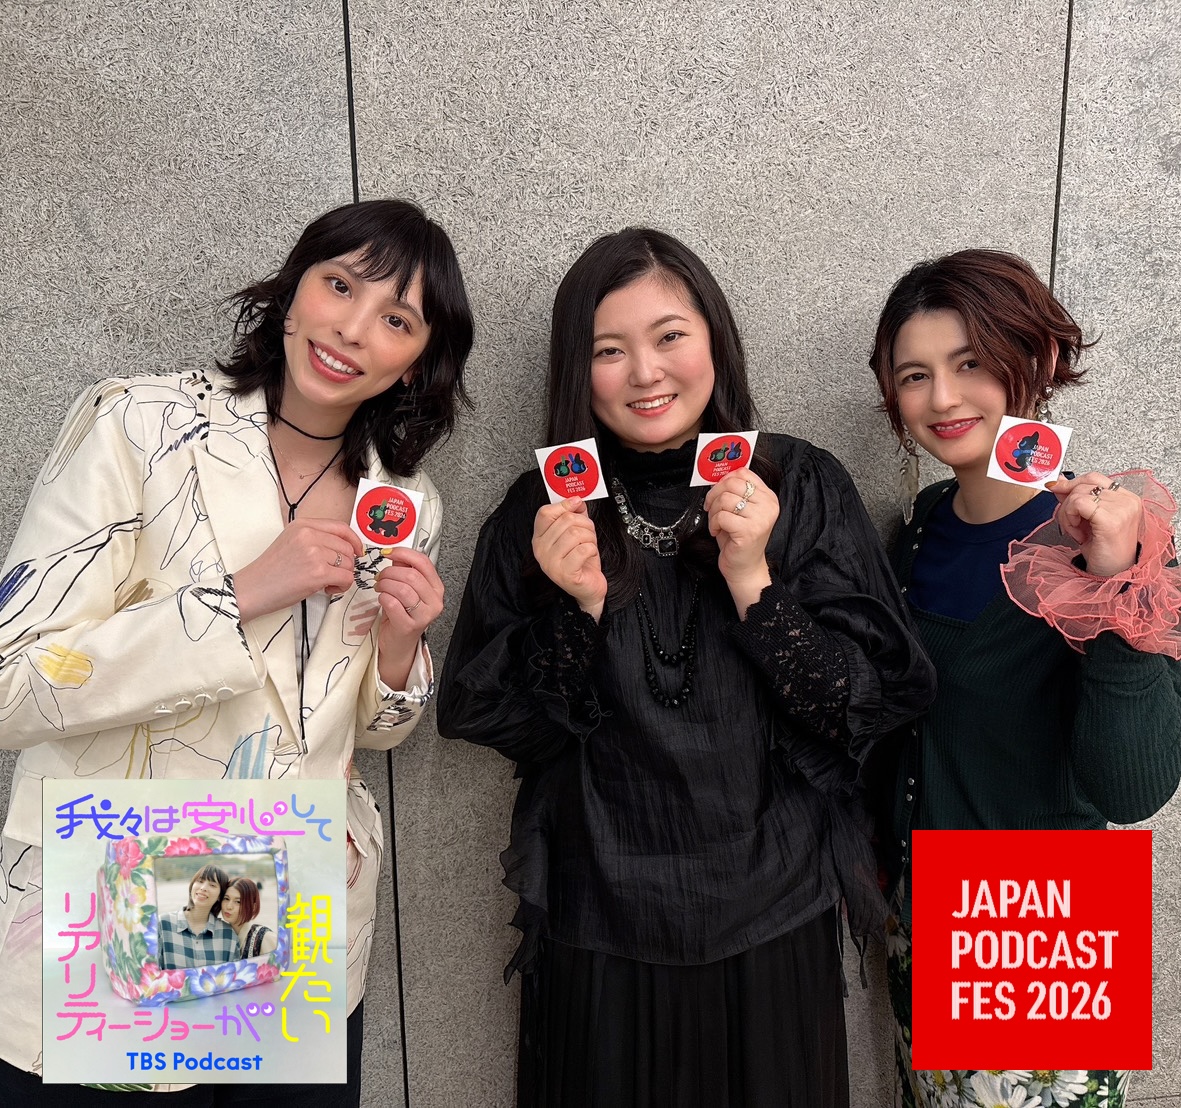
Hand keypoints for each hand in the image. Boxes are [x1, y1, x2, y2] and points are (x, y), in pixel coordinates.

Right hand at [234, 518, 362, 622]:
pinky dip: (341, 587)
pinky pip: (346, 578)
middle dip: (346, 565)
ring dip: (342, 577)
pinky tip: (327, 589)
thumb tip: (345, 548)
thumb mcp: (291, 542)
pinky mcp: (318, 572)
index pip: (341, 527)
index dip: (354, 541)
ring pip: (349, 564)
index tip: (358, 552)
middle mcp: (309, 535)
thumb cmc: (270, 571)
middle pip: (347, 548)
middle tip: (331, 575)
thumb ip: (315, 539)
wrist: (252, 588)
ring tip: (325, 583)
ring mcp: (314, 552)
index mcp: (303, 525)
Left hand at [375, 549, 444, 688]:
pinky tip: (382, 600)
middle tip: (381, 577)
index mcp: (436, 588)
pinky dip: (383, 598)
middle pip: (412, 576)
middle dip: (390, 572)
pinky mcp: (409, 626)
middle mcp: (434, 601)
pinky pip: (393, 604)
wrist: (399, 643)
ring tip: (380, 588)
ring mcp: (424, 615)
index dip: (404, 554)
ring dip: (385, 585)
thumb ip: (403, 570)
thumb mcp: (406, 589)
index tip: (389, 552)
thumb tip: (395, 553)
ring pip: (402, 589)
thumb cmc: (402, 614)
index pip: (424, 562)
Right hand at [532, 498, 607, 618]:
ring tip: (589, 546)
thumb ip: (574, 515)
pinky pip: (583, 550)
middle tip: (589, 534)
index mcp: (540, 538)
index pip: (545, 513)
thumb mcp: (577, 533)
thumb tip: (576, 499)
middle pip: (565, 520)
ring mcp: (550, 563)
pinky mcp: (564, 573)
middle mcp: (541, 550)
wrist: (588, 588)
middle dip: (585, 524)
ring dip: (590, 538)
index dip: (563, 505)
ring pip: (575, 533)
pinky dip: (592, 550)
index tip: (577, 504)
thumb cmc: (581, 561)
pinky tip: (589, 557)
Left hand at [703, 468, 778, 610]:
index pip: (743, 473)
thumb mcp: (741, 511)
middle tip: (711, 509)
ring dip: (713, 512)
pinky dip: (713, 524)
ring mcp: (761, 518)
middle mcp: (768, 506)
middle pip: (732, 483)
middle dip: (714, 495)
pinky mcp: (749, 531)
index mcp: (768, 497)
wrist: (745, 567)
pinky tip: (717, 532)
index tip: (717, 492)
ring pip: (725, 499)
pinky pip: (722, 516)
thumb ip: (736, 492)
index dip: (724, 480)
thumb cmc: (739, 538)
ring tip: (716, 523)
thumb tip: (717, 476)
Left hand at [1049, 472, 1141, 576]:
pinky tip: (1078, 534)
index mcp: (1126, 498)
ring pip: (1077, 495)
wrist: (1111, 574)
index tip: (1055, 488)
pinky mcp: (1111, 519)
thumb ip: (1074, 499)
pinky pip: (1078, 504)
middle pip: (1084, 485)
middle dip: (1067, 503)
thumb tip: (1058, 482)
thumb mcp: (1085, 520)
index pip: (1094, 477)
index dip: (1071, 482)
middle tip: (1070, 524)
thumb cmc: (1102, 550)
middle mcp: (1127, 500)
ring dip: (1067, 515)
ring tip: (1077, 532)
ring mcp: (1122, 508)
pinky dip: (1070, 518)